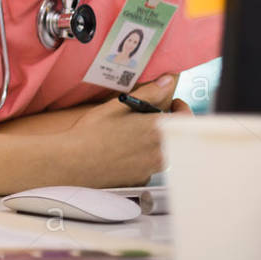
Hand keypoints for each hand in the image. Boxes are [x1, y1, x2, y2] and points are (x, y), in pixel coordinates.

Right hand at [64, 74, 191, 187]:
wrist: (73, 161)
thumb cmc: (92, 132)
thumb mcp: (118, 106)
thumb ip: (148, 93)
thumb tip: (167, 81)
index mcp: (158, 130)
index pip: (187, 119)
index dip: (182, 109)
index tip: (173, 104)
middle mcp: (160, 151)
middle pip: (174, 136)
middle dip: (163, 125)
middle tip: (145, 118)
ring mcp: (151, 168)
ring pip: (162, 151)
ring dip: (153, 141)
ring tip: (130, 134)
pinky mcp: (141, 179)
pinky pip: (149, 165)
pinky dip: (142, 157)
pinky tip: (122, 151)